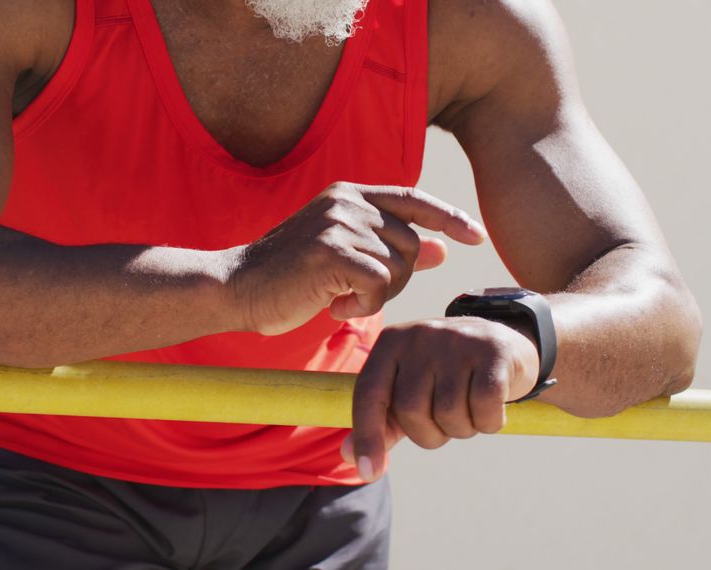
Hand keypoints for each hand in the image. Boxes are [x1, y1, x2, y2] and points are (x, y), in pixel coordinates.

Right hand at [229, 182, 486, 335]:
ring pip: (398, 268)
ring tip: (338, 298)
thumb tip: (442, 249)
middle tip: (358, 295)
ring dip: (376, 296)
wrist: (235, 287)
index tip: (475, 236)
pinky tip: (331, 306)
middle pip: (411, 244)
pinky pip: (379, 286)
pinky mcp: (332, 252)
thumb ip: (389, 247)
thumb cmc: (287, 277)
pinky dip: (362, 306)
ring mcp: (339, 224)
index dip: (449, 217)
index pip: (413, 200)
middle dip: (398, 280)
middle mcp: (347, 202)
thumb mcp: (344, 256)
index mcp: (349, 195)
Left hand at [342, 317, 540, 481]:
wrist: (503, 342)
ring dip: (462, 429)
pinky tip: (491, 411)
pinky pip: (484, 407)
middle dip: (430, 434)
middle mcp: (420, 336)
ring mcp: (457, 341)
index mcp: (391, 343)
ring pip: (449, 413)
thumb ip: (381, 422)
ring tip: (469, 410)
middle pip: (411, 410)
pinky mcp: (493, 352)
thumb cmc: (446, 375)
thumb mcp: (409, 391)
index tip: (368, 472)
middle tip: (446, 423)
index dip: (366, 436)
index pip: (369, 394)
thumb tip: (349, 456)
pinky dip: (489, 423)